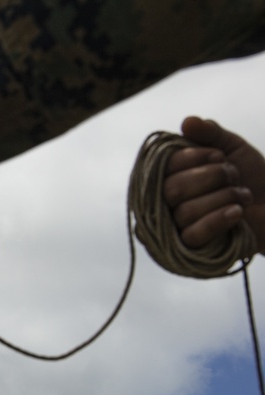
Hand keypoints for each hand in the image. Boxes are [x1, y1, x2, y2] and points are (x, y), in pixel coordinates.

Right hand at [163, 116, 264, 255]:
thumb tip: (186, 122)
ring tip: (242, 196)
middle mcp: (168, 203)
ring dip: (223, 197)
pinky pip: (194, 234)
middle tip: (234, 176)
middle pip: (171, 189)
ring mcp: (178, 227)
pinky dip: (218, 219)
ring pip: (185, 211)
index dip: (193, 157)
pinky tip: (238, 212)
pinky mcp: (192, 248)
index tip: (220, 156)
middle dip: (211, 178)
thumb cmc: (254, 179)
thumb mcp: (233, 149)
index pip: (164, 166)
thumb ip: (210, 134)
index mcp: (172, 177)